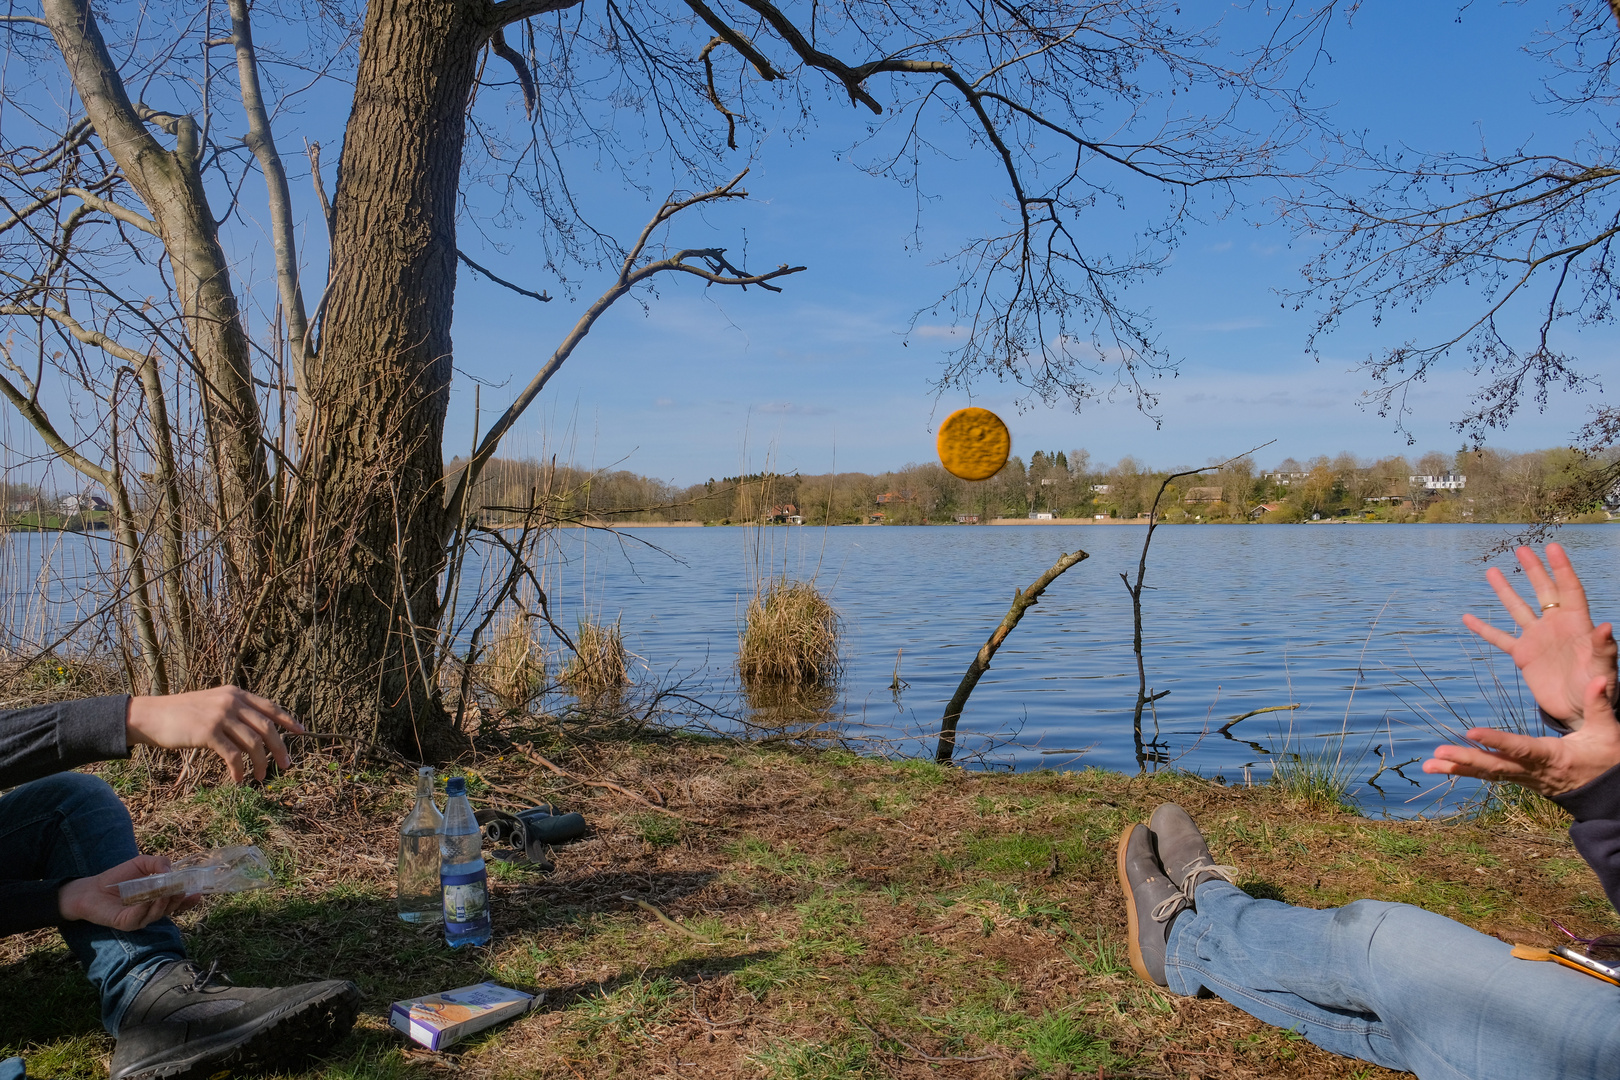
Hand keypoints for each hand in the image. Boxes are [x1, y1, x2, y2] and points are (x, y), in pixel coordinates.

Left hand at [58, 854, 199, 930]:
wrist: (91, 889)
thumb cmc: (117, 877)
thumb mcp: (142, 863)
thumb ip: (158, 863)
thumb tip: (171, 871)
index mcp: (157, 899)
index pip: (177, 902)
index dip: (188, 900)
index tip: (198, 893)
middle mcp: (151, 911)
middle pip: (169, 909)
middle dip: (177, 900)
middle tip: (180, 890)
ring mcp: (139, 919)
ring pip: (156, 914)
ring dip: (162, 904)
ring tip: (166, 892)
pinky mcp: (125, 923)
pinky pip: (138, 918)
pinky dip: (144, 909)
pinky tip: (147, 900)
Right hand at [126, 686, 304, 782]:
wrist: (151, 716)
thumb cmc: (181, 714)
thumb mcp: (212, 704)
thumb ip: (234, 711)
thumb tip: (257, 732)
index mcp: (235, 693)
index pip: (270, 706)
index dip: (288, 720)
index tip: (301, 732)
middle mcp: (231, 702)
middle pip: (267, 727)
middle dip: (280, 748)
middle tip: (288, 765)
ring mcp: (221, 716)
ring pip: (253, 744)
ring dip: (261, 763)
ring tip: (262, 777)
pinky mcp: (209, 733)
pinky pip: (233, 756)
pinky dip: (239, 770)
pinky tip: (238, 780)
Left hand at [1422, 675, 1619, 796]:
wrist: (1609, 796)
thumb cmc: (1609, 760)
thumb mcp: (1608, 733)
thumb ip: (1599, 705)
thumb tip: (1595, 679)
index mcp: (1552, 756)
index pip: (1520, 748)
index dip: (1496, 741)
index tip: (1471, 733)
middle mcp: (1533, 770)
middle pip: (1495, 766)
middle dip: (1465, 760)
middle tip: (1437, 755)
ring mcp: (1524, 778)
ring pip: (1487, 773)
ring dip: (1458, 769)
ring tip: (1429, 765)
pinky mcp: (1519, 779)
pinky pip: (1489, 776)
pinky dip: (1466, 771)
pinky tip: (1442, 767)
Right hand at [1462, 543, 1617, 729]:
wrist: (1580, 711)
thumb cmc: (1598, 689)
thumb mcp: (1604, 670)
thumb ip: (1604, 649)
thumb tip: (1606, 626)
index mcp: (1577, 625)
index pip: (1570, 590)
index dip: (1562, 569)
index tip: (1553, 548)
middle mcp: (1556, 626)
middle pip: (1544, 592)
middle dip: (1534, 570)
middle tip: (1522, 550)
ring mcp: (1537, 639)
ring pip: (1518, 609)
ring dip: (1504, 591)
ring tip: (1492, 571)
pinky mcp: (1523, 655)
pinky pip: (1500, 639)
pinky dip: (1483, 629)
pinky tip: (1468, 618)